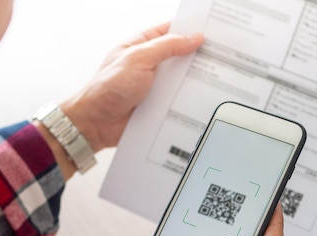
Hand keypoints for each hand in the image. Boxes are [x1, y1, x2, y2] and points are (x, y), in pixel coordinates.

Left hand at [61, 22, 203, 152]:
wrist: (96, 123)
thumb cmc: (107, 88)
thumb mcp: (138, 59)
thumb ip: (167, 47)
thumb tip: (193, 38)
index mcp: (142, 45)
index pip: (171, 31)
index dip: (190, 30)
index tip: (212, 32)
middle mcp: (150, 64)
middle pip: (181, 56)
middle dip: (198, 57)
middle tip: (220, 57)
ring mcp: (155, 85)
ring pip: (182, 80)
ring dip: (194, 81)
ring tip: (216, 80)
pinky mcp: (159, 105)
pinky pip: (179, 100)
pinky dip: (189, 101)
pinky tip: (202, 101)